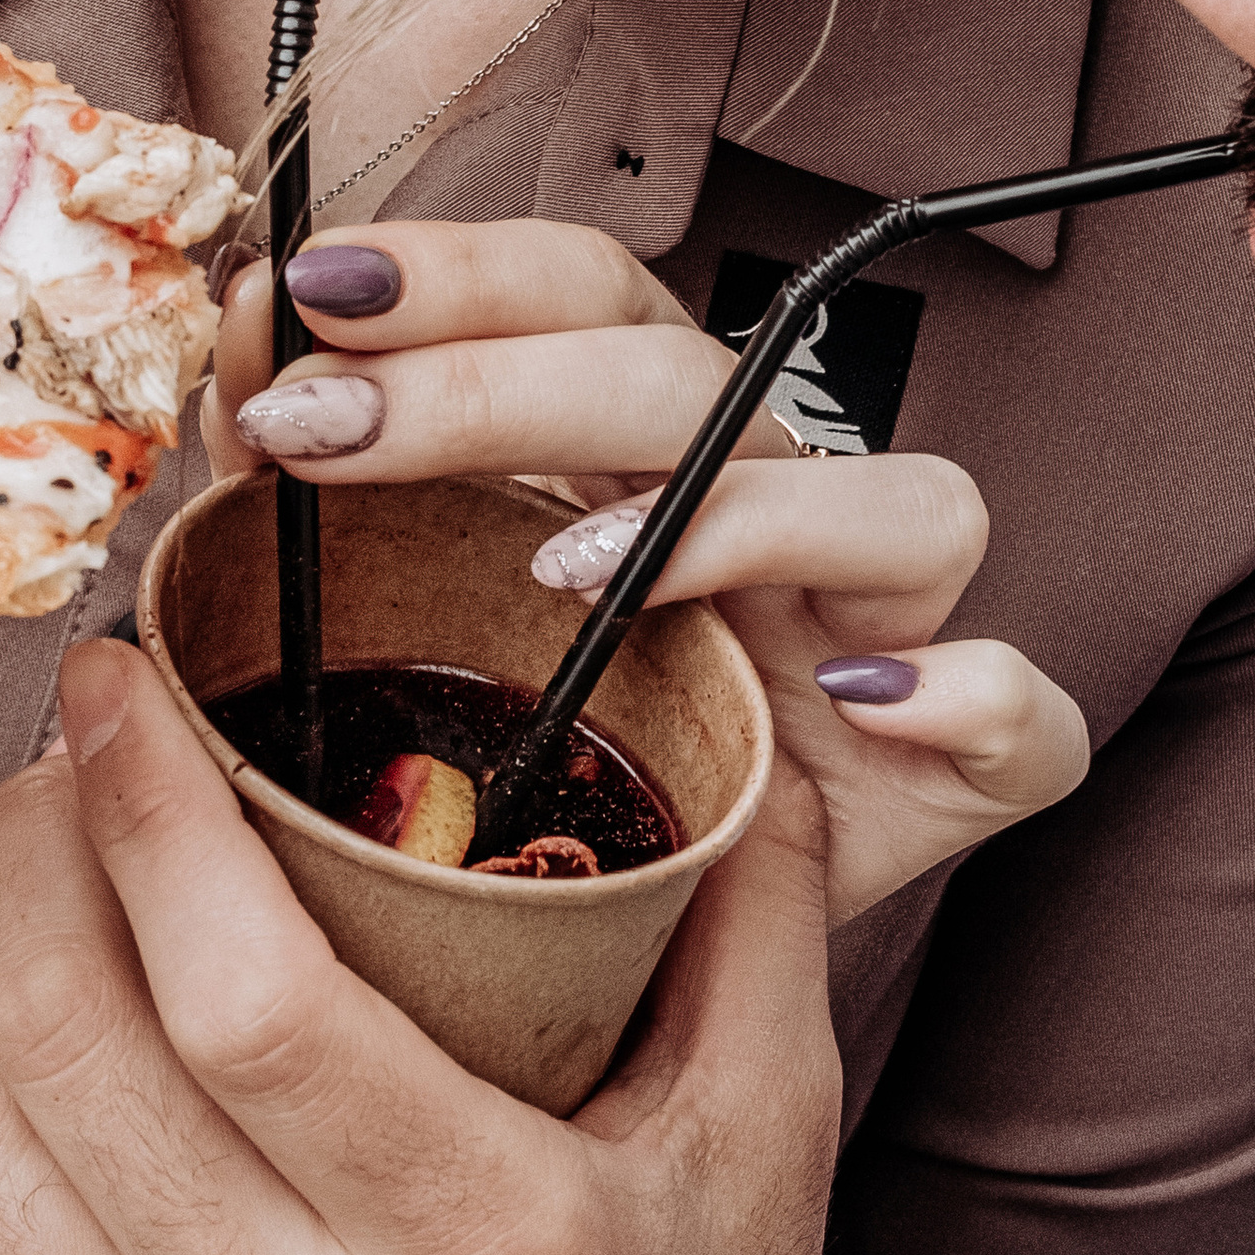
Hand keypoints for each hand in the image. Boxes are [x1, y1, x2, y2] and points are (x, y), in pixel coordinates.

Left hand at [0, 639, 847, 1254]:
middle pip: (68, 1037)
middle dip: (26, 843)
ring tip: (28, 883)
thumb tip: (733, 702)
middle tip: (58, 751)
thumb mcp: (767, 1168)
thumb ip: (748, 922)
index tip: (116, 684)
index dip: (148, 807)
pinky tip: (24, 1061)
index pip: (247, 990)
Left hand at [216, 220, 1088, 921]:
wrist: (639, 980)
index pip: (577, 291)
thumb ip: (336, 489)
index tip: (305, 292)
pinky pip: (1025, 712)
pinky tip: (868, 705)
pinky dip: (965, 693)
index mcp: (645, 443)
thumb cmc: (529, 762)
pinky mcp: (965, 763)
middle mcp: (777, 500)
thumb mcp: (410, 616)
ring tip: (568, 571)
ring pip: (900, 503)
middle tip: (326, 428)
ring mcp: (883, 624)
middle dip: (501, 384)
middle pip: (693, 377)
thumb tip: (229, 348)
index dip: (457, 273)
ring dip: (742, 516)